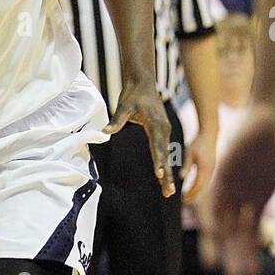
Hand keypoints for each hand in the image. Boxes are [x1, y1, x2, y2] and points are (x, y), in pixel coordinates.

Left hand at [104, 79, 174, 196]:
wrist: (142, 83)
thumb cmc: (133, 94)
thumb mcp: (123, 105)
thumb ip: (116, 120)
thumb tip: (105, 131)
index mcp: (156, 123)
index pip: (157, 145)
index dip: (158, 160)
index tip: (159, 174)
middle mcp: (163, 129)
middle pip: (165, 155)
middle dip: (167, 174)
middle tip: (169, 192)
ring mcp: (164, 131)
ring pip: (166, 155)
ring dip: (168, 173)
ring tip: (169, 192)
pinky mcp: (162, 132)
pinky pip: (163, 151)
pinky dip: (165, 164)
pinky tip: (164, 179)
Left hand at [182, 130, 216, 203]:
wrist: (210, 133)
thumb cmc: (198, 142)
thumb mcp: (189, 153)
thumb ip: (186, 166)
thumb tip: (181, 178)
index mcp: (204, 168)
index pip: (198, 185)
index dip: (191, 193)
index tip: (183, 199)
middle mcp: (210, 170)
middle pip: (203, 187)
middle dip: (194, 195)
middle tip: (185, 201)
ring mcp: (213, 168)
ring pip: (206, 184)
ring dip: (198, 191)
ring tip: (189, 196)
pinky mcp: (212, 166)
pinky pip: (207, 180)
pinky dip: (201, 186)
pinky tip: (195, 187)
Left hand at [203, 105, 274, 274]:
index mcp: (260, 193)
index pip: (251, 230)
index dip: (250, 253)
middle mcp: (242, 191)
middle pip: (234, 230)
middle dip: (235, 254)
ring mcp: (230, 182)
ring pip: (220, 220)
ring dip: (219, 244)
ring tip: (219, 267)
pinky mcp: (220, 172)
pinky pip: (211, 202)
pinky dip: (210, 221)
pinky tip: (212, 240)